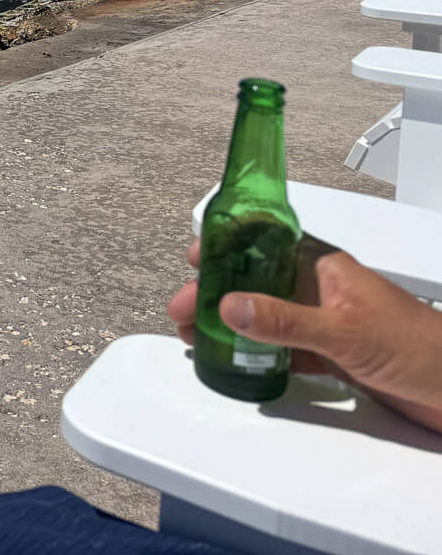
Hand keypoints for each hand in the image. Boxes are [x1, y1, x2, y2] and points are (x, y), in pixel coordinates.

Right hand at [168, 237, 441, 433]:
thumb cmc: (421, 347)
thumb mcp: (345, 332)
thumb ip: (286, 321)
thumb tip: (231, 305)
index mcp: (324, 268)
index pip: (266, 245)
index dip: (228, 247)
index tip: (194, 258)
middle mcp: (320, 291)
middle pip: (257, 283)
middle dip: (216, 293)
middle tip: (184, 310)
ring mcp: (326, 323)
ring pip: (266, 317)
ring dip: (231, 324)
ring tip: (196, 335)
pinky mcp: (334, 355)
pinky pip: (283, 348)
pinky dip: (256, 352)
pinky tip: (236, 358)